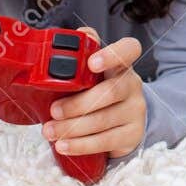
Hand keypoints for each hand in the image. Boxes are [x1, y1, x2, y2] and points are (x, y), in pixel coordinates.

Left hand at [44, 27, 145, 158]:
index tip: (91, 63)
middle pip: (111, 91)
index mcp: (120, 65)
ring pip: (105, 119)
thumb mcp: (90, 75)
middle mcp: (132, 85)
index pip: (129, 49)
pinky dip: (81, 145)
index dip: (112, 54)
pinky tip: (64, 146)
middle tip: (53, 111)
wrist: (122, 122)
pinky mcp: (132, 134)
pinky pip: (106, 141)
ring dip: (73, 127)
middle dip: (78, 104)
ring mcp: (135, 110)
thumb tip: (60, 39)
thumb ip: (78, 56)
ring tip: (50, 131)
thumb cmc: (97, 92)